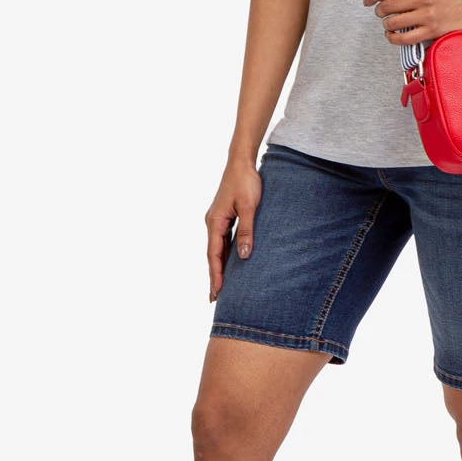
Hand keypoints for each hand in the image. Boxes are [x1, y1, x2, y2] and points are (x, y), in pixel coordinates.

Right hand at [205, 155, 261, 301]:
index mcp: (215, 222)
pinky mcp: (224, 216)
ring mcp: (217, 219)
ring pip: (216, 249)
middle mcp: (212, 222)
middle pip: (212, 255)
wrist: (241, 162)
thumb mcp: (250, 207)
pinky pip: (222, 241)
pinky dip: (223, 255)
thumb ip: (247, 231)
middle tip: (214, 299)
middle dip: (213, 276)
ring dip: (218, 267)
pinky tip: (228, 264)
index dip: (215, 274)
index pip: (213, 254)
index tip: (217, 292)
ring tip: (220, 287)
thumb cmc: (246, 182)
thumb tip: (244, 256)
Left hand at [361, 0, 461, 45]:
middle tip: (381, 13)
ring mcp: (427, 15)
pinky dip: (392, 38)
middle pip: (386, 6)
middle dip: (379, 12)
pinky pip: (402, 39)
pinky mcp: (431, 31)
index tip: (367, 0)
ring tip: (389, 24)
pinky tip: (393, 35)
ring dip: (386, 25)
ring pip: (392, 23)